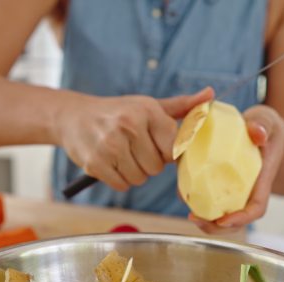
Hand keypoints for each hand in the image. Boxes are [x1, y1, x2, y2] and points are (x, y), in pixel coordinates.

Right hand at [56, 88, 213, 190]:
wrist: (73, 116)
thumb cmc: (118, 113)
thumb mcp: (148, 105)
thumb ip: (181, 106)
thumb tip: (210, 95)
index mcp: (147, 110)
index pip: (173, 148)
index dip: (166, 152)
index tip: (154, 144)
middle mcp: (129, 125)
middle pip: (156, 167)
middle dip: (148, 163)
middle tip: (134, 149)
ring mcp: (110, 144)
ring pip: (139, 179)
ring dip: (133, 173)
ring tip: (121, 155)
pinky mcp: (95, 163)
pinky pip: (121, 185)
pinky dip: (118, 179)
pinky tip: (110, 162)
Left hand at [189, 105, 283, 233]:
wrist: (262, 130)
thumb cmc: (266, 127)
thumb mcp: (267, 121)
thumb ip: (263, 125)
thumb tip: (257, 134)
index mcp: (262, 180)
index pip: (256, 208)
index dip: (241, 218)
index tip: (222, 220)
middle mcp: (249, 190)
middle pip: (237, 219)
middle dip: (217, 226)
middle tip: (194, 218)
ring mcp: (235, 190)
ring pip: (222, 213)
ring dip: (206, 218)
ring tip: (189, 214)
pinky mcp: (223, 184)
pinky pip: (211, 197)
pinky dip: (198, 200)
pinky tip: (184, 194)